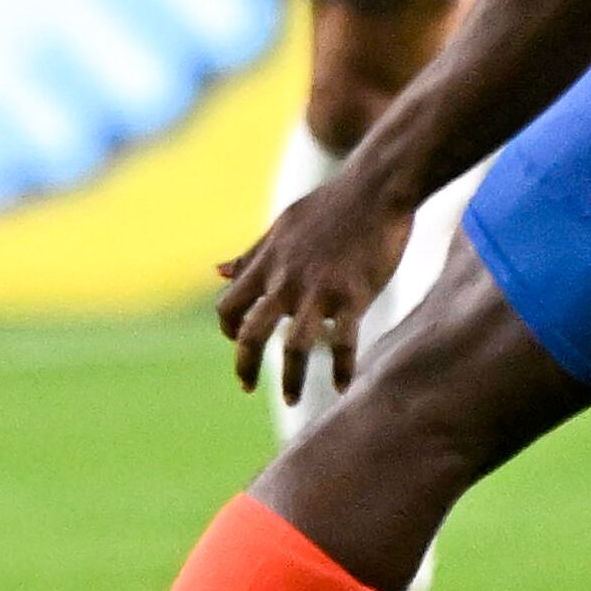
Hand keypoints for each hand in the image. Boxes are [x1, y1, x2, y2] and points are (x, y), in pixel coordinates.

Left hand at [213, 159, 413, 400]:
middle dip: (244, 366)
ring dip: (290, 380)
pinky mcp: (353, 295)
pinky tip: (342, 387)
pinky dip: (342, 369)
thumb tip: (216, 272)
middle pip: (251, 332)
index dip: (227, 329)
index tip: (237, 345)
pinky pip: (343, 342)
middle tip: (245, 388)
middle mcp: (285, 280)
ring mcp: (319, 290)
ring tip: (291, 402)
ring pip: (294, 346)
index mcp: (267, 263)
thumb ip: (250, 256)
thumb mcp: (280, 228)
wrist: (374, 189)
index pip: (229, 305)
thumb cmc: (328, 207)